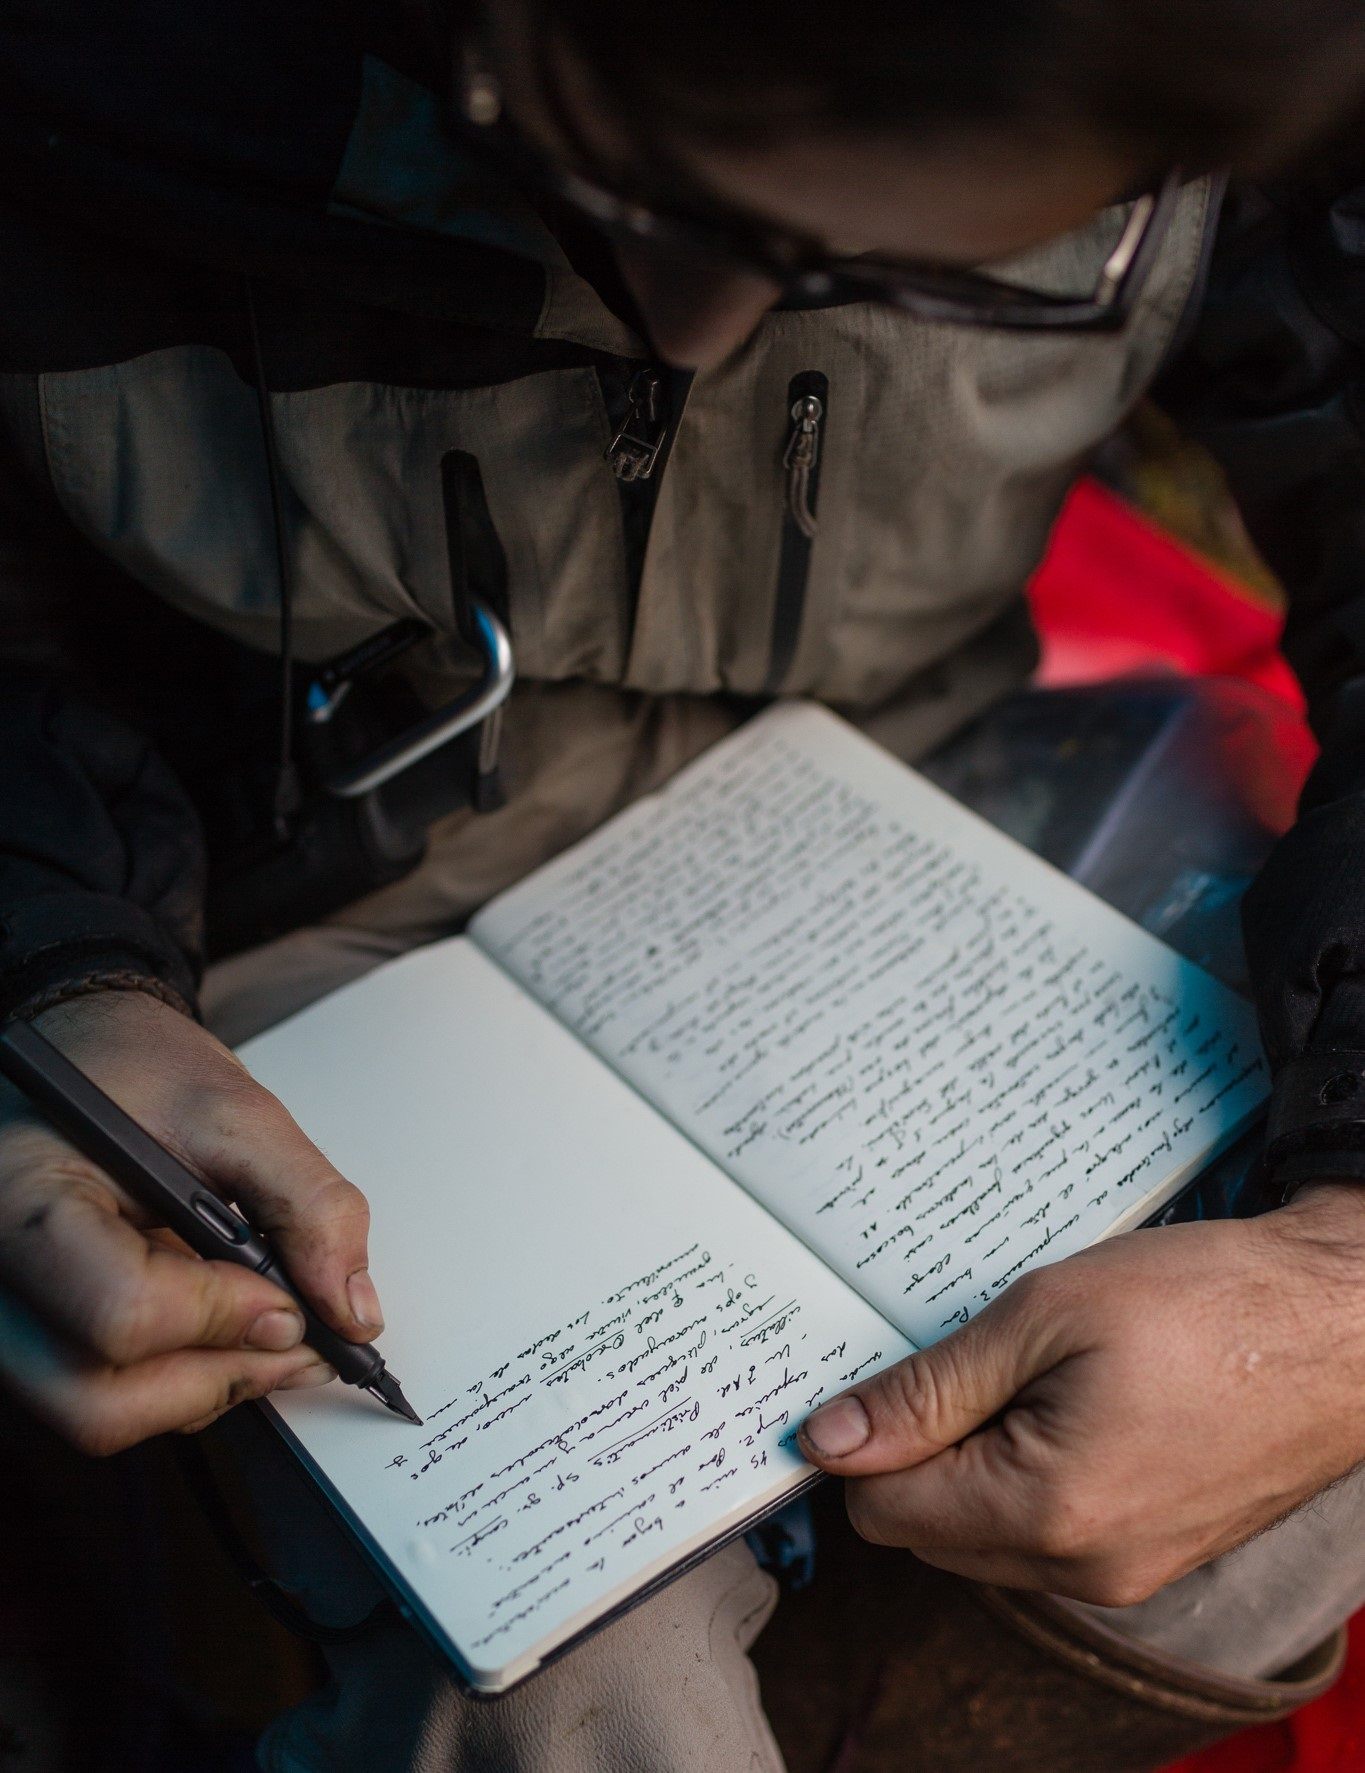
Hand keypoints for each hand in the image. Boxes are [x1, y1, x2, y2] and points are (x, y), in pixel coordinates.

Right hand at [0, 990, 381, 1452]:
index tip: (289, 1299)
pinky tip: (224, 1323)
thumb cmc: (135, 1069)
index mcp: (25, 1202)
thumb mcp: (236, 1111)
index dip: (223, 1316)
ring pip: (97, 1414)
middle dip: (218, 1378)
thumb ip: (307, 1206)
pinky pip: (100, 1395)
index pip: (121, 1311)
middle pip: (96, 1400)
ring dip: (205, 1385)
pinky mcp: (34, 1337)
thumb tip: (352, 1311)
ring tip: (266, 1322)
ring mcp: (7, 1318)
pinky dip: (179, 1379)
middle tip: (295, 1335)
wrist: (82, 1055)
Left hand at [798, 1186, 1364, 1606]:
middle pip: (926, 1532)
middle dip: (918, 1450)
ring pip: (981, 1537)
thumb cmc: (1205, 1303)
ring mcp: (1124, 1573)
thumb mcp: (1045, 1315)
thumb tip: (829, 1439)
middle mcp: (1081, 1570)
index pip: (882, 1510)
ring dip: (973, 1461)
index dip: (862, 1437)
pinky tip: (1064, 1398)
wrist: (1339, 1326)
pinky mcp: (1151, 1557)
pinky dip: (1025, 1474)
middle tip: (965, 1356)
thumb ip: (929, 1388)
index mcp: (1046, 1512)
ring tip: (1027, 1369)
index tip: (875, 1369)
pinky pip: (1043, 1534)